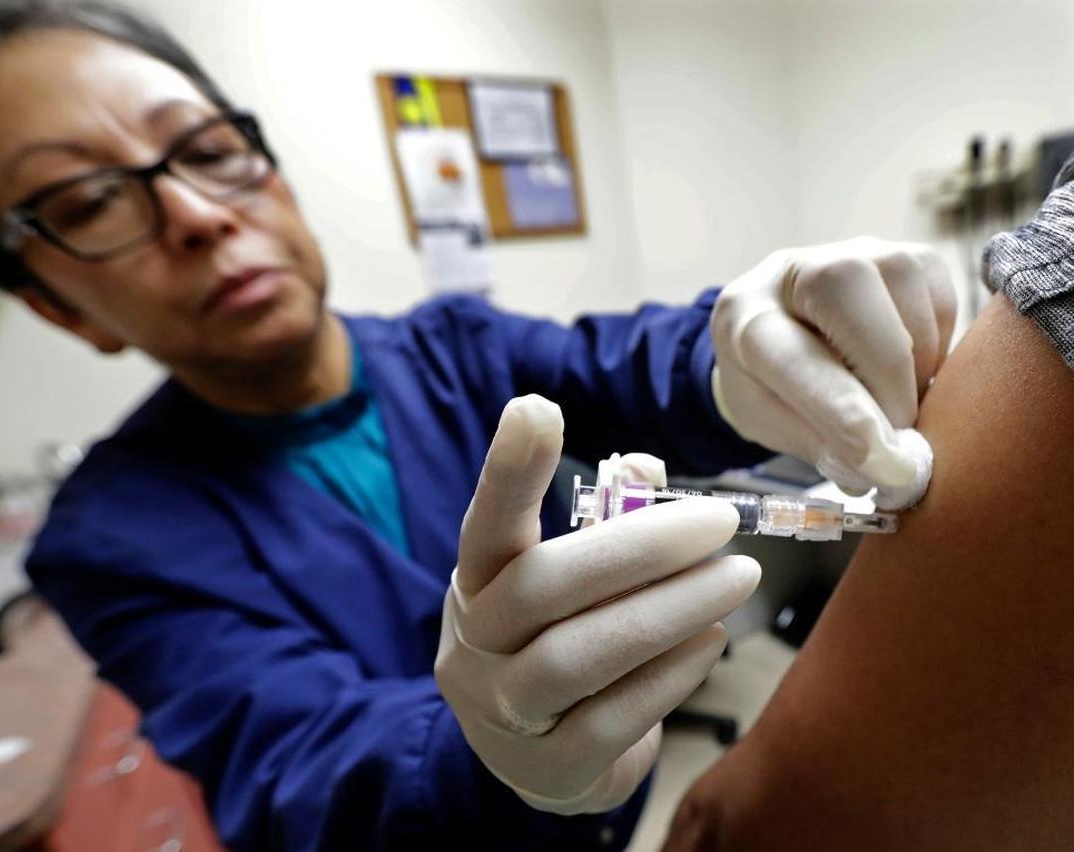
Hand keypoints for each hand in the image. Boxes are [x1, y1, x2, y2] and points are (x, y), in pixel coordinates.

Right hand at [434, 395, 759, 814]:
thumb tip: (643, 468)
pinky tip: (710, 641)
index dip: (508, 470)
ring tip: (737, 578)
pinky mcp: (547, 769)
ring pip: (575, 658)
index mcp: (476, 582)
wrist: (539, 757)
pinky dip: (668, 676)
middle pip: (540, 588)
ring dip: (667, 611)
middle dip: (637, 549)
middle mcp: (473, 645)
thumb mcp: (567, 582)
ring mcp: (501, 713)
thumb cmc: (561, 641)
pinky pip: (610, 720)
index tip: (537, 407)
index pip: (486, 523)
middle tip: (720, 521)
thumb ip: (603, 522)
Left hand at [710, 237, 955, 493]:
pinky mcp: (909, 255)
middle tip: (897, 435)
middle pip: (848, 296)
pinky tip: (911, 372)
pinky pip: (944, 303)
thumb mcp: (772, 422)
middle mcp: (796, 271)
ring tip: (896, 405)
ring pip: (907, 302)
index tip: (882, 460)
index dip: (841, 411)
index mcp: (745, 319)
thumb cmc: (772, 384)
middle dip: (887, 380)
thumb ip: (822, 444)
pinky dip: (937, 352)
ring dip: (917, 372)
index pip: (792, 357)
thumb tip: (886, 466)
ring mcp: (857, 251)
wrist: (782, 329)